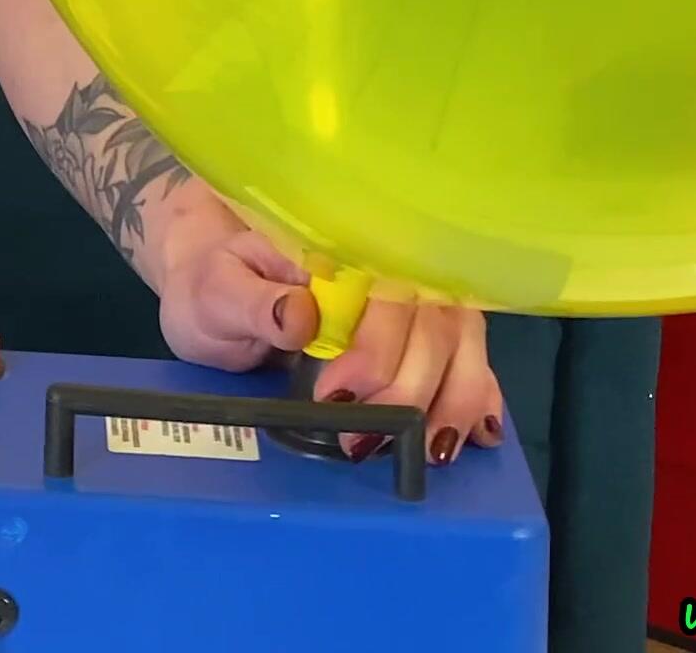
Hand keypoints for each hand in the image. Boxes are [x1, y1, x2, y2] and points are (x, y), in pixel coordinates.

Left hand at [148, 204, 504, 467]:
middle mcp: (389, 262)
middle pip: (431, 320)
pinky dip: (480, 394)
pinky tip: (482, 433)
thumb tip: (300, 315)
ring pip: (461, 339)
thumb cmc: (214, 281)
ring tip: (429, 453)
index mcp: (338, 243)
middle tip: (360, 439)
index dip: (374, 347)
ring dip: (453, 400)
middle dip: (407, 388)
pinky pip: (469, 356)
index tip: (336, 395)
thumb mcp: (213, 290)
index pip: (380, 286)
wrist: (217, 277)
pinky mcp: (425, 329)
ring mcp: (414, 294)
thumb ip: (251, 301)